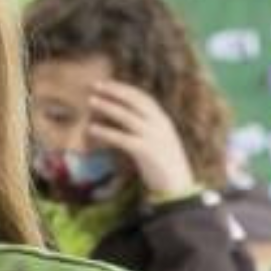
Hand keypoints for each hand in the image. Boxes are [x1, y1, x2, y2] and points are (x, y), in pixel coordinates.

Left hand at [85, 80, 197, 200]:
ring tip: (91, 101)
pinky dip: (107, 132)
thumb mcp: (156, 141)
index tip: (107, 84)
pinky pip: (123, 138)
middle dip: (115, 92)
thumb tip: (116, 117)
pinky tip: (92, 129)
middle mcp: (160, 125)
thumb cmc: (162, 164)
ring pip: (128, 117)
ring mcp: (155, 138)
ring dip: (108, 107)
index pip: (143, 98)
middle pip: (135, 102)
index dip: (124, 89)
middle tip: (95, 86)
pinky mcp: (147, 152)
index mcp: (163, 121)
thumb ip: (142, 128)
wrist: (178, 187)